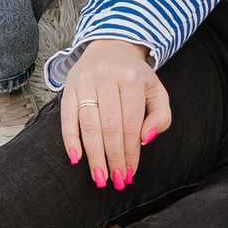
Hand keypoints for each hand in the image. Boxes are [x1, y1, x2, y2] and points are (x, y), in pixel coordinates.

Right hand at [59, 35, 170, 189]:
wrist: (111, 46)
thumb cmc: (135, 76)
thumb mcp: (156, 91)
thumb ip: (160, 116)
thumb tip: (145, 139)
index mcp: (131, 79)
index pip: (130, 124)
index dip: (130, 153)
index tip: (130, 174)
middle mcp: (107, 77)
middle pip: (109, 127)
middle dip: (113, 158)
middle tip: (115, 181)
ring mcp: (85, 81)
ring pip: (89, 124)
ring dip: (94, 155)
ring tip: (99, 177)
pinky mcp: (69, 86)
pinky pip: (67, 116)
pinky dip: (70, 138)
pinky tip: (75, 158)